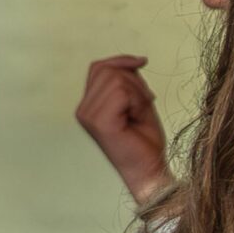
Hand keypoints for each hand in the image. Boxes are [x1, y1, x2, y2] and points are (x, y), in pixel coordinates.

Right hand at [74, 55, 170, 203]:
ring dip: (138, 92)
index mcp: (89, 104)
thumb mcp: (139, 103)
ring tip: (141, 113)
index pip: (98, 67)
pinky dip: (138, 101)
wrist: (150, 171)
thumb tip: (135, 60)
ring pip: (116, 79)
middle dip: (134, 80)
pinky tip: (138, 118)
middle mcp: (84, 108)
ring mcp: (88, 115)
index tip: (143, 62)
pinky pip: (122, 92)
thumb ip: (131, 82)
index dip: (121, 60)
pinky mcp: (99, 121)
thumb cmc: (146, 142)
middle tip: (146, 102)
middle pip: (107, 70)